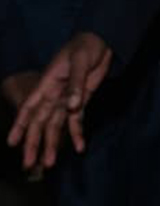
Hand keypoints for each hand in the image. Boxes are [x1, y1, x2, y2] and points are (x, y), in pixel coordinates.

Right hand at [6, 33, 111, 171]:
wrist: (101, 42)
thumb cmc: (85, 47)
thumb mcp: (80, 61)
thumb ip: (75, 83)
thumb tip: (71, 107)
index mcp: (47, 84)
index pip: (30, 107)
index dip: (20, 125)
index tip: (12, 142)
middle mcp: (53, 95)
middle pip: (40, 122)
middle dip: (33, 143)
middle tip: (28, 163)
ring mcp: (66, 100)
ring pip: (55, 126)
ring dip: (52, 144)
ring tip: (49, 164)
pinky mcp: (81, 102)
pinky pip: (76, 121)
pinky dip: (77, 134)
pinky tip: (79, 148)